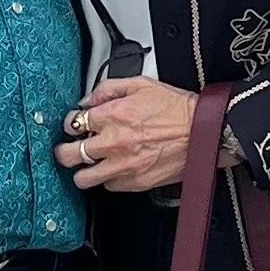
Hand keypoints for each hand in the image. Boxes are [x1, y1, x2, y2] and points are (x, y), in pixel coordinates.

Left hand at [63, 76, 203, 194]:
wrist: (205, 131)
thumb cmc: (178, 109)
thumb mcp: (141, 84)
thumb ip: (109, 88)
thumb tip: (90, 99)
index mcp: (113, 115)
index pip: (72, 123)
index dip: (71, 124)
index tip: (74, 126)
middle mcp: (113, 142)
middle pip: (69, 155)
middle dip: (64, 152)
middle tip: (68, 150)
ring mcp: (123, 165)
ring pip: (83, 178)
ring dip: (81, 171)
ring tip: (86, 165)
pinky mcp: (135, 182)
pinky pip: (109, 186)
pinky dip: (108, 179)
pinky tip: (113, 169)